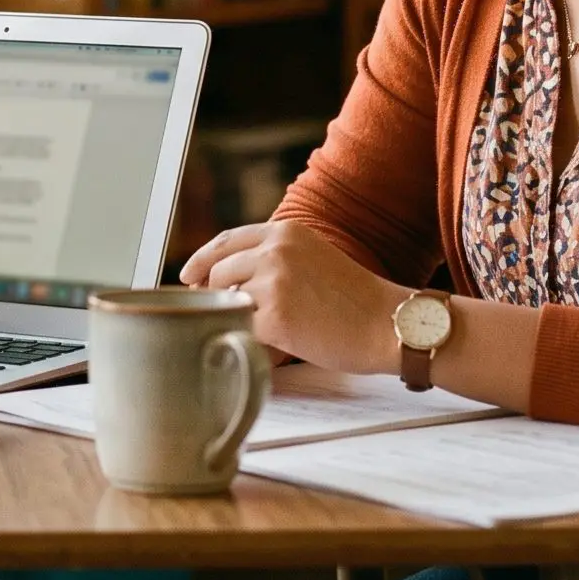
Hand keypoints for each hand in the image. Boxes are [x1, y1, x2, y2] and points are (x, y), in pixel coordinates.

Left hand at [179, 221, 405, 374]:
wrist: (389, 323)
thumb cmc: (357, 301)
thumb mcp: (314, 259)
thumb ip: (275, 260)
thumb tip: (230, 280)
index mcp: (285, 232)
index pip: (226, 240)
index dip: (202, 259)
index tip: (188, 276)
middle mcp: (275, 250)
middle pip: (219, 273)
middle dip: (217, 297)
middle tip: (226, 317)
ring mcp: (273, 281)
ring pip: (229, 302)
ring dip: (240, 319)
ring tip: (269, 332)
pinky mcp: (275, 316)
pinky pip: (243, 330)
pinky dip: (251, 340)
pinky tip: (274, 346)